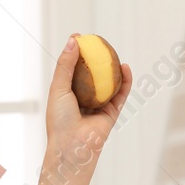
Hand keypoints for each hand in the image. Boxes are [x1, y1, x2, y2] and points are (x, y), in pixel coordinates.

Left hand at [43, 35, 131, 164]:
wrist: (73, 147)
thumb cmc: (60, 119)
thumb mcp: (59, 87)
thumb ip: (66, 65)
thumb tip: (73, 40)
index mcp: (66, 93)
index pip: (71, 69)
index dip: (75, 53)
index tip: (79, 37)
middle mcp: (82, 98)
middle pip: (91, 74)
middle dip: (95, 58)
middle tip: (98, 40)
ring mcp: (98, 105)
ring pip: (108, 83)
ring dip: (112, 67)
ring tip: (114, 51)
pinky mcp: (111, 113)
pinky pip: (120, 94)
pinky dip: (125, 81)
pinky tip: (125, 67)